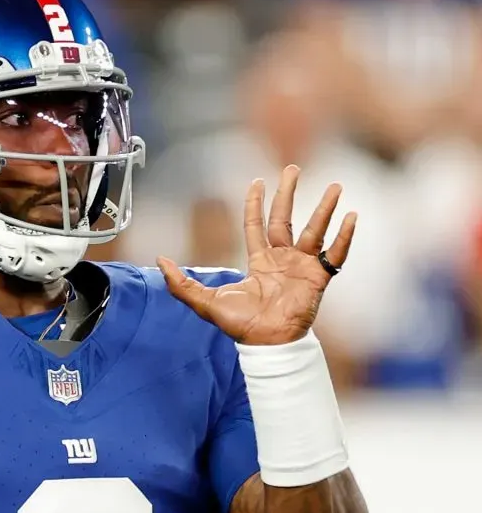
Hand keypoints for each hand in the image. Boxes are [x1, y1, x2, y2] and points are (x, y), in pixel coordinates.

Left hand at [156, 165, 356, 345]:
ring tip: (336, 186)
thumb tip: (159, 261)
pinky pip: (335, 254)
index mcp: (259, 261)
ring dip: (325, 208)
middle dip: (288, 193)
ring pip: (315, 230)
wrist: (267, 344)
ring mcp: (302, 267)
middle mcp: (282, 259)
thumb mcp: (205, 302)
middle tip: (293, 168)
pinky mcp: (319, 278)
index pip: (257, 224)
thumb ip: (181, 283)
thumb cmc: (240, 325)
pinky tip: (352, 217)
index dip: (256, 203)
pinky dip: (344, 236)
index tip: (258, 182)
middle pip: (286, 218)